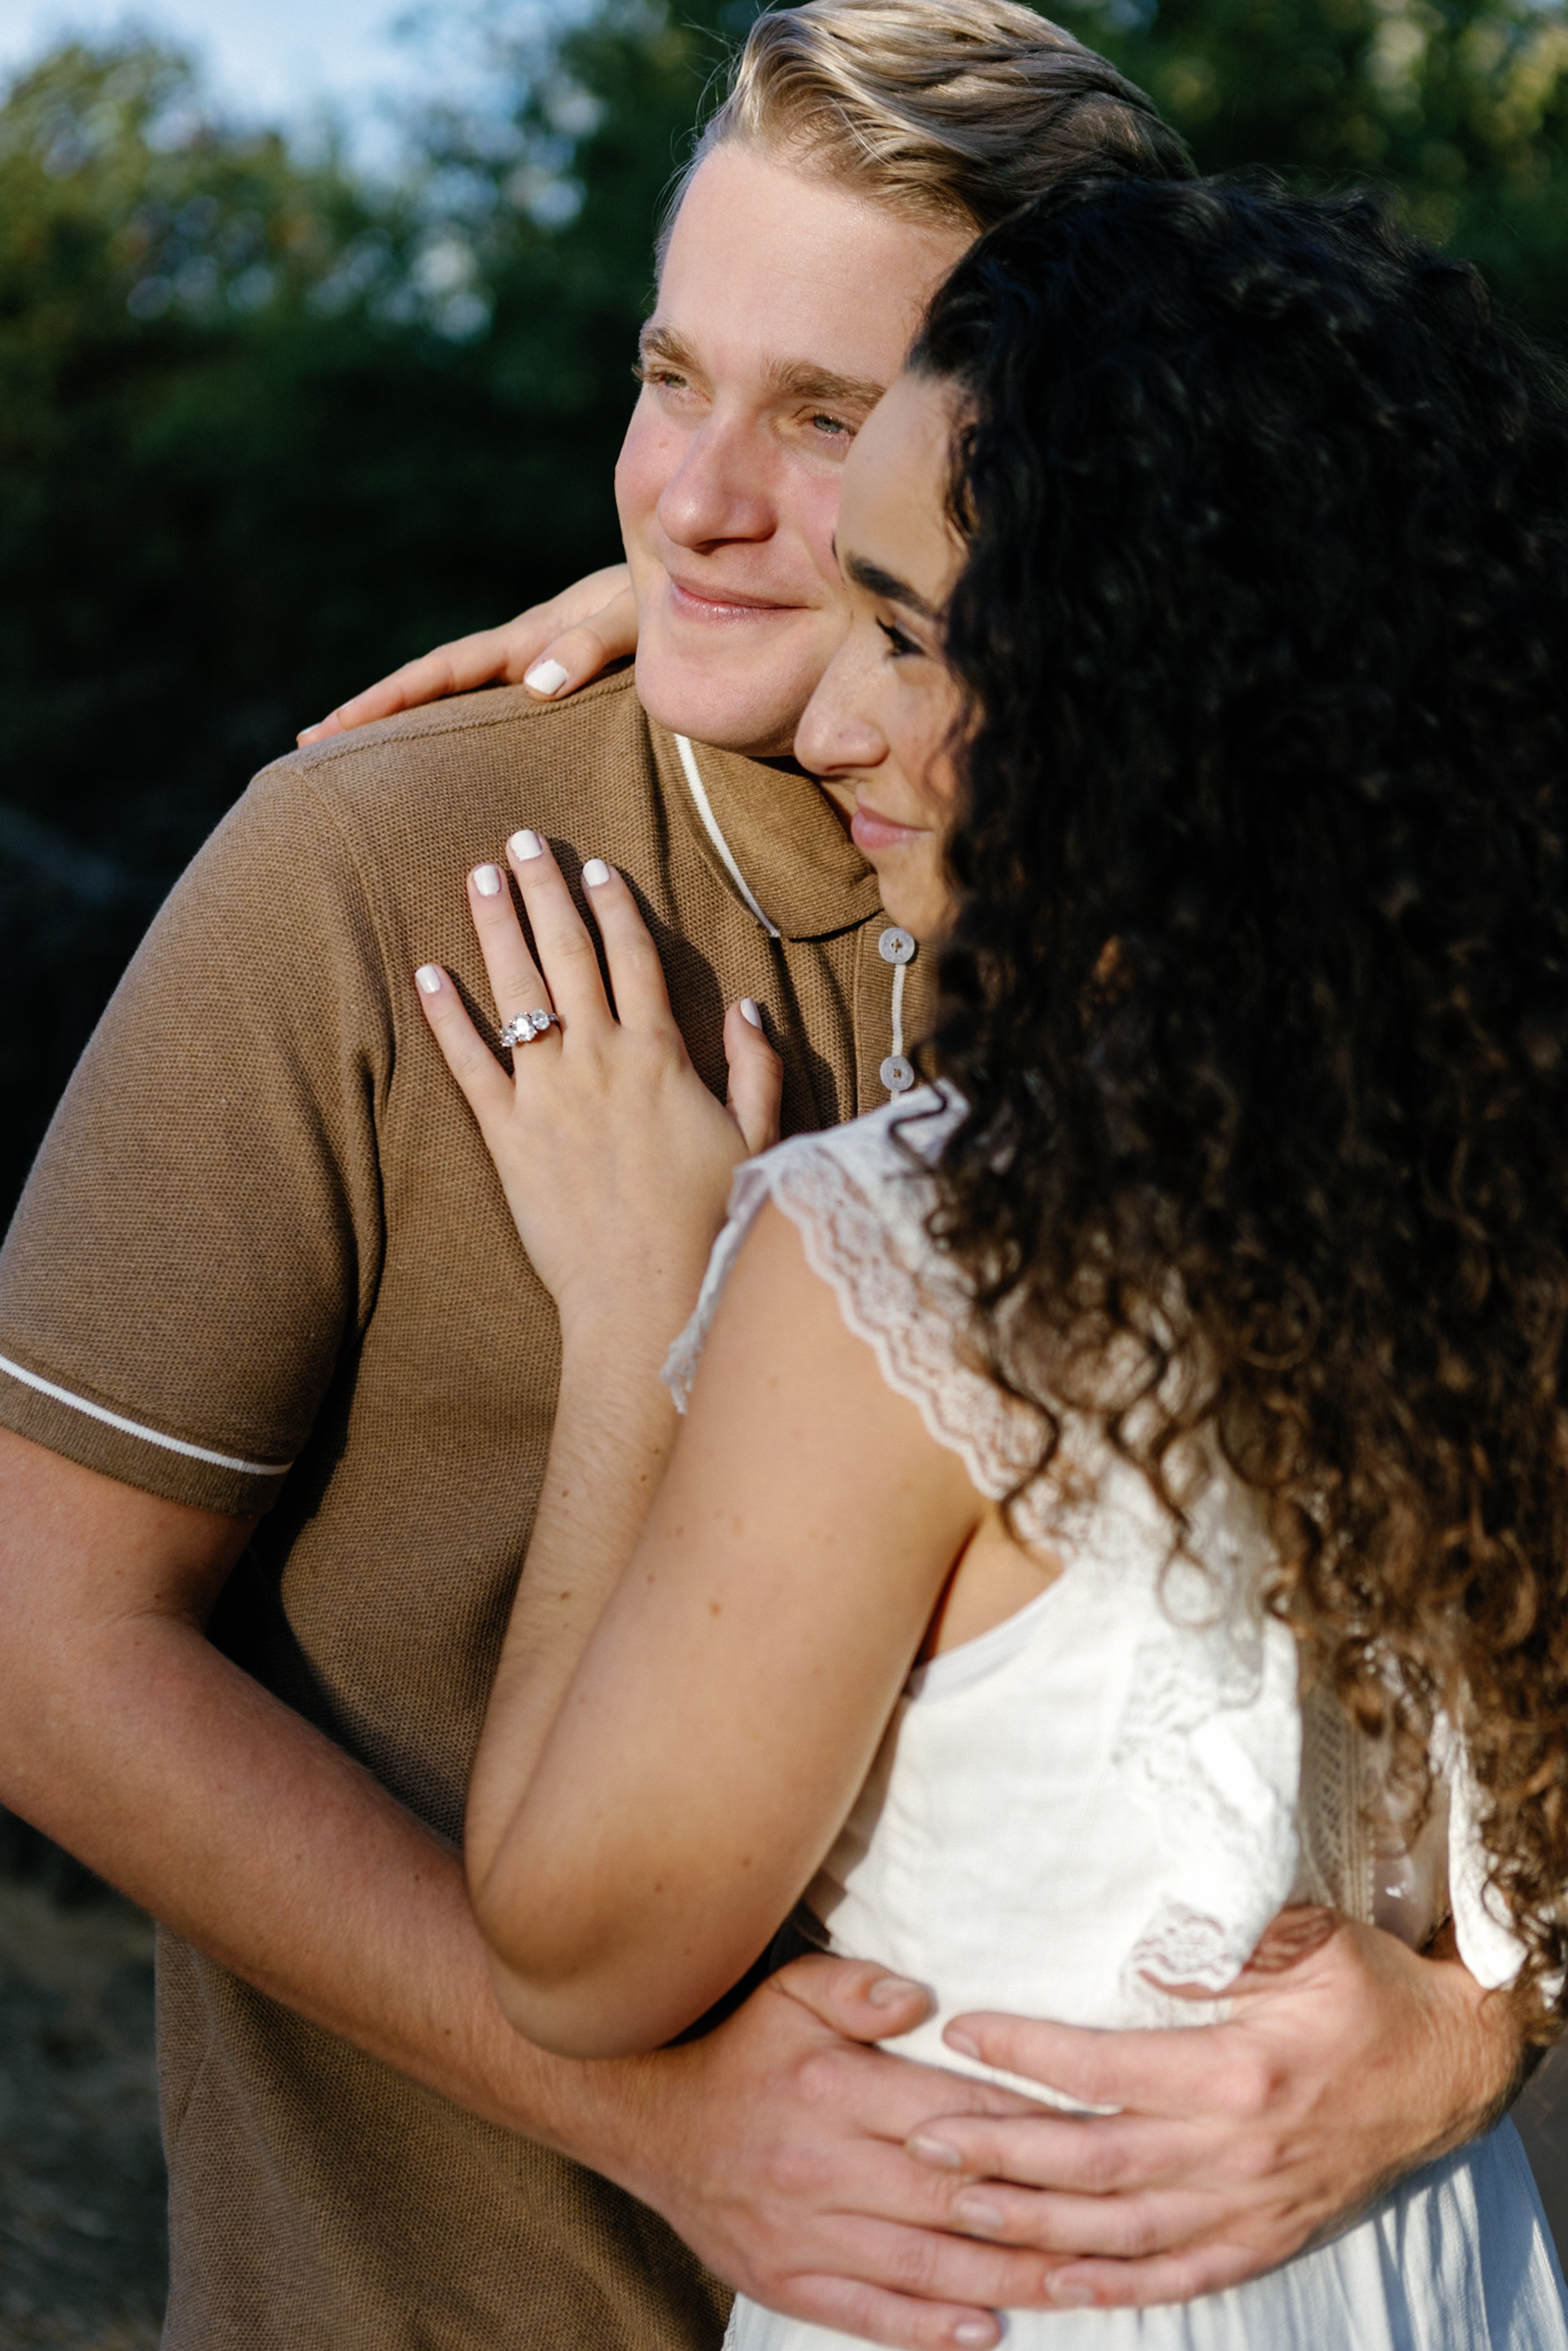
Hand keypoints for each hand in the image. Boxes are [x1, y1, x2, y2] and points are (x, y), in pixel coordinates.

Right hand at [298, 564, 635, 743]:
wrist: (696, 588)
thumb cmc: (666, 605)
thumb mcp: (631, 621)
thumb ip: (592, 645)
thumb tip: (533, 684)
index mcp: (525, 641)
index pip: (438, 674)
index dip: (385, 701)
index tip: (332, 727)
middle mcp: (518, 658)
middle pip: (428, 691)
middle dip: (370, 718)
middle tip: (307, 750)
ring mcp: (532, 674)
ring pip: (456, 708)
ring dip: (408, 733)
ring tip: (355, 771)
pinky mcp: (556, 690)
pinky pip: (495, 721)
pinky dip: (460, 742)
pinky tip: (444, 774)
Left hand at [414, 828, 779, 1333]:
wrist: (646, 1294)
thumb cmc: (706, 1224)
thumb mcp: (758, 1141)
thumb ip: (757, 1069)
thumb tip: (752, 1006)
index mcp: (662, 1056)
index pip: (635, 959)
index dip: (615, 907)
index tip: (597, 866)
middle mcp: (601, 1059)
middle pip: (569, 953)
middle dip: (545, 890)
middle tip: (522, 840)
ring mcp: (549, 1094)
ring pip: (518, 990)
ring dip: (495, 927)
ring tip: (477, 876)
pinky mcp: (507, 1136)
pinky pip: (469, 1064)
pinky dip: (445, 1017)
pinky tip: (424, 973)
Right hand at [597, 1957, 1065, 2350]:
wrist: (649, 2121)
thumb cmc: (740, 2049)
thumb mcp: (791, 1992)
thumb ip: (858, 1987)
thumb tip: (923, 1999)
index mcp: (835, 2090)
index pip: (958, 2113)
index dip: (1031, 2126)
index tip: (1095, 2136)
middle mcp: (823, 2167)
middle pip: (955, 2200)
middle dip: (1040, 2215)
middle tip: (1115, 2225)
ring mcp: (804, 2234)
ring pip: (926, 2267)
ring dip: (1006, 2280)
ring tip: (1077, 2285)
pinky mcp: (786, 2280)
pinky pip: (868, 2315)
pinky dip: (929, 2330)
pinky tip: (985, 2331)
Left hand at [898, 1908, 1524, 2310]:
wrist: (1453, 2065)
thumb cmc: (1369, 1989)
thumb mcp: (1305, 1935)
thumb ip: (1219, 1938)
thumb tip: (1137, 1935)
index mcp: (1236, 2072)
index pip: (1103, 2070)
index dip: (1026, 2053)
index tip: (961, 2034)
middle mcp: (1236, 2151)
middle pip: (1093, 2163)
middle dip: (1000, 2154)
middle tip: (923, 2141)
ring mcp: (1251, 2204)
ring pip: (1122, 2230)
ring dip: (1034, 2225)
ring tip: (959, 2209)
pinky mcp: (1268, 2235)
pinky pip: (1182, 2274)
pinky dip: (1117, 2284)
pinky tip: (1058, 2283)